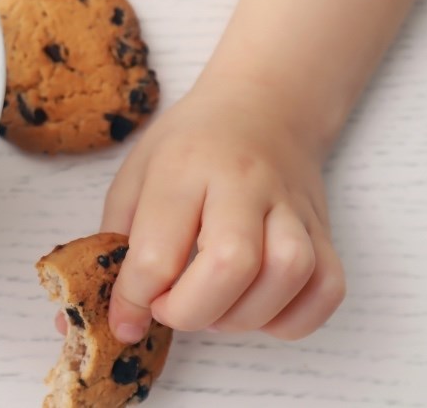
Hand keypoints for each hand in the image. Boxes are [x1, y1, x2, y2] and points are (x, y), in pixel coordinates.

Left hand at [99, 77, 345, 340]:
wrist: (261, 106)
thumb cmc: (188, 147)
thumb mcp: (134, 177)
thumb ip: (113, 244)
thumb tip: (99, 316)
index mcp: (183, 168)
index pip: (158, 251)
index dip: (134, 299)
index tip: (125, 319)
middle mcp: (242, 184)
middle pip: (231, 263)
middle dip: (190, 310)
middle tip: (169, 310)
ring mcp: (291, 206)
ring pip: (289, 273)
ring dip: (244, 316)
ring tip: (213, 310)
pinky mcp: (324, 229)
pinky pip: (327, 287)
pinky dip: (295, 318)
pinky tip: (258, 311)